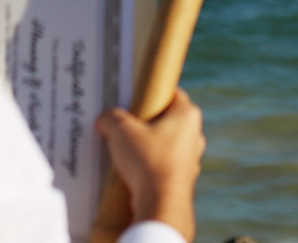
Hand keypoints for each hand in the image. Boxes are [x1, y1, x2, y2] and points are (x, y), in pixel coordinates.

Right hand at [97, 88, 203, 240]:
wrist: (161, 205)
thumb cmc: (147, 160)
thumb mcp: (121, 130)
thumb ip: (110, 118)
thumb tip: (103, 121)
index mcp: (187, 114)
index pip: (169, 93)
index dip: (149, 94)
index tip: (132, 100)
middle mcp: (194, 134)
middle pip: (165, 119)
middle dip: (144, 122)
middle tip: (124, 125)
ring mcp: (190, 158)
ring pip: (165, 144)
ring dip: (146, 146)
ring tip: (124, 151)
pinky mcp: (183, 179)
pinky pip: (163, 165)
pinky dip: (150, 166)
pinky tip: (132, 171)